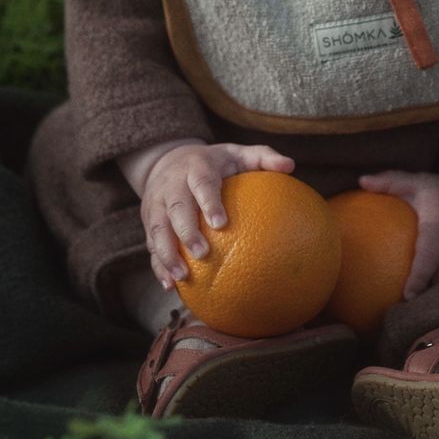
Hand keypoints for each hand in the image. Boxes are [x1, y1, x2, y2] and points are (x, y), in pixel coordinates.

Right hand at [140, 141, 294, 290]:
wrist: (166, 159)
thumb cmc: (213, 162)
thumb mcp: (237, 153)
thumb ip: (263, 157)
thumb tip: (290, 166)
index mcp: (196, 167)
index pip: (201, 184)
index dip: (208, 202)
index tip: (220, 223)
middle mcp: (172, 185)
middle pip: (176, 209)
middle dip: (186, 232)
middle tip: (202, 254)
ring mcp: (156, 204)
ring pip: (157, 229)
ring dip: (167, 254)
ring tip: (182, 277)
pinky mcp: (148, 221)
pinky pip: (151, 244)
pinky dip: (158, 265)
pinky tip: (169, 286)